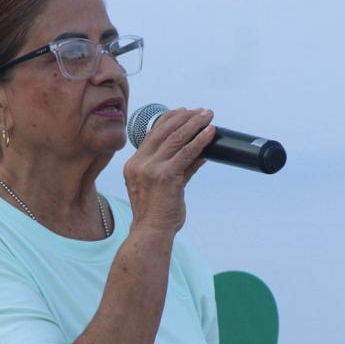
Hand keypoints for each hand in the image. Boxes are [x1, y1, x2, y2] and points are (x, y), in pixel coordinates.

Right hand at [123, 107, 214, 233]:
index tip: (185, 112)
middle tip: (201, 111)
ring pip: (176, 138)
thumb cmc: (157, 213)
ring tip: (208, 115)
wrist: (151, 232)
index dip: (170, 119)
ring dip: (194, 124)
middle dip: (184, 117)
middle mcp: (139, 163)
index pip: (152, 133)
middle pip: (163, 130)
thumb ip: (180, 168)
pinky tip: (210, 132)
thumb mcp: (165, 186)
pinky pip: (186, 152)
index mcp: (134, 164)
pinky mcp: (165, 175)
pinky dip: (200, 140)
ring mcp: (150, 168)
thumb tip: (199, 154)